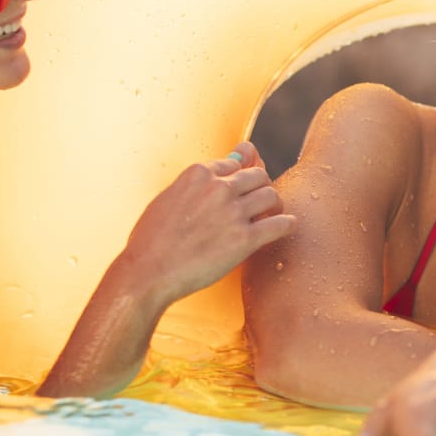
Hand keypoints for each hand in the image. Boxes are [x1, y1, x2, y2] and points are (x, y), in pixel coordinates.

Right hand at [114, 141, 294, 308]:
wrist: (148, 271)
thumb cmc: (151, 239)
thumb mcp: (167, 197)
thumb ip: (194, 183)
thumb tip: (222, 166)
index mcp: (198, 173)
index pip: (234, 164)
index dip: (240, 177)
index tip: (241, 189)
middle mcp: (219, 187)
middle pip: (258, 176)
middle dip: (260, 188)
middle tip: (259, 203)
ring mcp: (233, 212)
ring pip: (272, 195)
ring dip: (275, 205)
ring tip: (272, 215)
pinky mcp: (245, 240)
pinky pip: (280, 224)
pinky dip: (287, 224)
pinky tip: (287, 226)